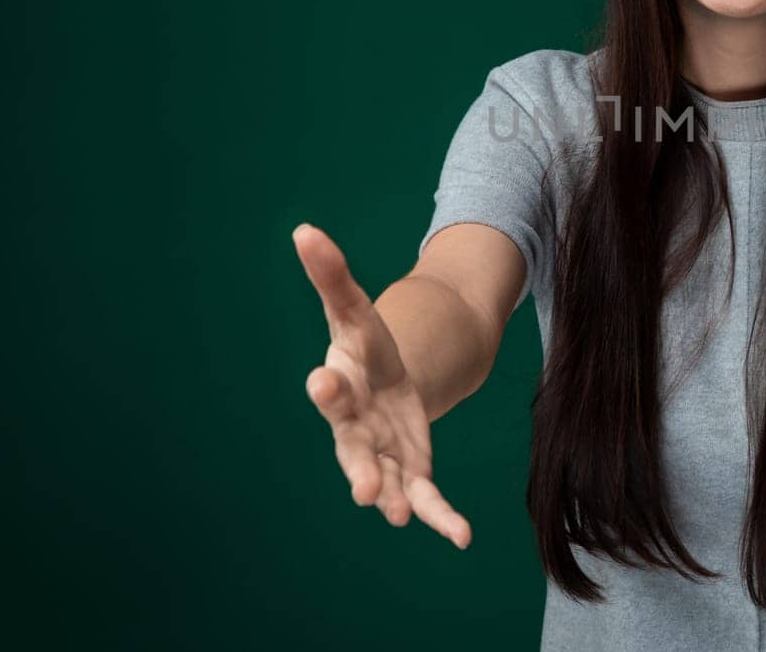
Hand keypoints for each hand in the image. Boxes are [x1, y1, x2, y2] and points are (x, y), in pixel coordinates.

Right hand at [293, 222, 472, 546]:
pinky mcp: (411, 472)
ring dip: (392, 498)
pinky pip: (425, 499)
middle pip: (352, 446)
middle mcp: (355, 428)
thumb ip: (332, 275)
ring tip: (396, 516)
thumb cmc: (365, 349)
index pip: (332, 386)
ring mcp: (382, 455)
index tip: (323, 381)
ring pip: (385, 481)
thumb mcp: (356, 309)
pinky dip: (441, 518)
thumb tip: (304, 228)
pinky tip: (461, 537)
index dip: (328, 387)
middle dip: (358, 465)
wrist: (383, 386)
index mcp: (343, 385)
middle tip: (363, 487)